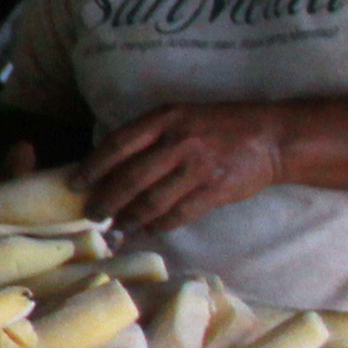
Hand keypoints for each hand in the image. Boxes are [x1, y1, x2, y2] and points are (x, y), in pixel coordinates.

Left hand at [79, 104, 290, 241]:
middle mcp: (179, 141)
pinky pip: (178, 213)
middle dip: (106, 201)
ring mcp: (198, 166)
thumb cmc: (218, 127)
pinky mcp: (215, 189)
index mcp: (165, 119)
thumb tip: (108, 166)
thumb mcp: (181, 117)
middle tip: (92, 215)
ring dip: (129, 218)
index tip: (75, 184)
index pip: (118, 145)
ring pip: (152, 200)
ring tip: (116, 228)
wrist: (271, 137)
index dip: (93, 167)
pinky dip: (159, 225)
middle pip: (130, 178)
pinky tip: (148, 230)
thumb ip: (149, 137)